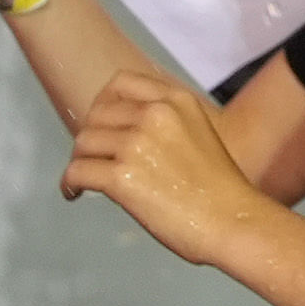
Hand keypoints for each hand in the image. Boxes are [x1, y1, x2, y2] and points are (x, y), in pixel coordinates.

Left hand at [60, 66, 261, 264]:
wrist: (235, 222)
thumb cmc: (222, 191)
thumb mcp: (199, 135)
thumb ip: (166, 126)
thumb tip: (126, 134)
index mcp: (176, 101)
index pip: (120, 83)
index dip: (102, 103)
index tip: (100, 123)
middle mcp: (154, 115)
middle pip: (97, 115)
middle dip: (90, 137)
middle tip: (91, 158)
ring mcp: (136, 144)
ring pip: (83, 143)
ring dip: (79, 160)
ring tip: (83, 179)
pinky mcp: (122, 176)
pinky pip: (77, 172)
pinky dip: (69, 183)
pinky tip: (74, 193)